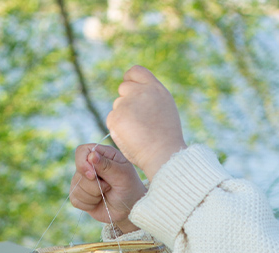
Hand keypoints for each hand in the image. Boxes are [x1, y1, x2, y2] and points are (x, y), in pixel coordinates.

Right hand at [69, 143, 146, 231]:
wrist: (130, 210)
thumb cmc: (130, 189)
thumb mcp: (123, 176)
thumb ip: (107, 165)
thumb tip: (92, 155)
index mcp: (102, 155)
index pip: (82, 151)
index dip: (83, 163)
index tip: (93, 175)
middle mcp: (91, 166)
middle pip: (78, 172)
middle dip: (93, 185)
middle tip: (109, 187)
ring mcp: (84, 181)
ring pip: (76, 187)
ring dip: (93, 196)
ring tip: (105, 195)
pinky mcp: (81, 196)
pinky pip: (75, 200)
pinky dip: (88, 204)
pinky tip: (98, 203)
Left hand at [106, 65, 185, 179]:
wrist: (163, 155)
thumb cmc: (166, 138)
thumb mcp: (165, 109)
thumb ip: (150, 97)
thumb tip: (134, 91)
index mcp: (155, 88)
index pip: (135, 72)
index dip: (130, 79)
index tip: (130, 90)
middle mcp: (141, 92)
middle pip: (123, 88)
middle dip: (126, 101)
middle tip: (137, 121)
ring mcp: (127, 103)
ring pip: (117, 105)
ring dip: (123, 116)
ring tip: (138, 132)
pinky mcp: (116, 117)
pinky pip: (112, 119)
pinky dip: (118, 128)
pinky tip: (130, 137)